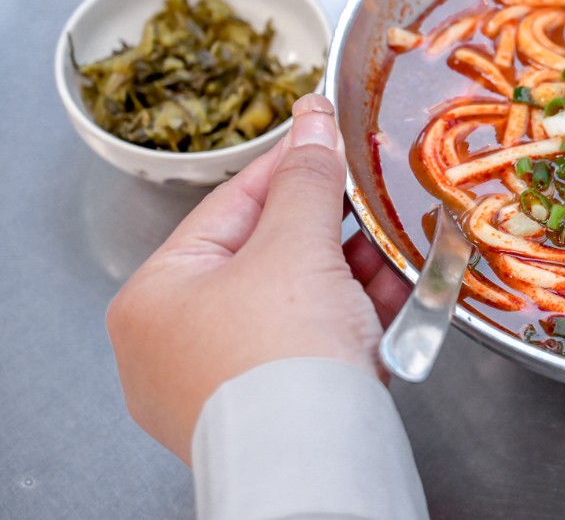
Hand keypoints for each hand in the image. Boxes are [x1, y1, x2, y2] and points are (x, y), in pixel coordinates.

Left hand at [107, 94, 409, 463]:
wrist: (314, 462)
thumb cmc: (281, 356)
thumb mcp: (297, 245)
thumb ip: (307, 177)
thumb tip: (311, 117)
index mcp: (155, 295)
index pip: (230, 206)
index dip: (288, 163)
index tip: (325, 132)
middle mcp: (175, 342)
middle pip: (265, 255)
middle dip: (330, 225)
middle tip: (369, 190)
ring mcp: (220, 380)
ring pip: (294, 302)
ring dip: (351, 271)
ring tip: (393, 243)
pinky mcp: (269, 408)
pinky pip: (310, 344)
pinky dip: (351, 316)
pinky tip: (394, 290)